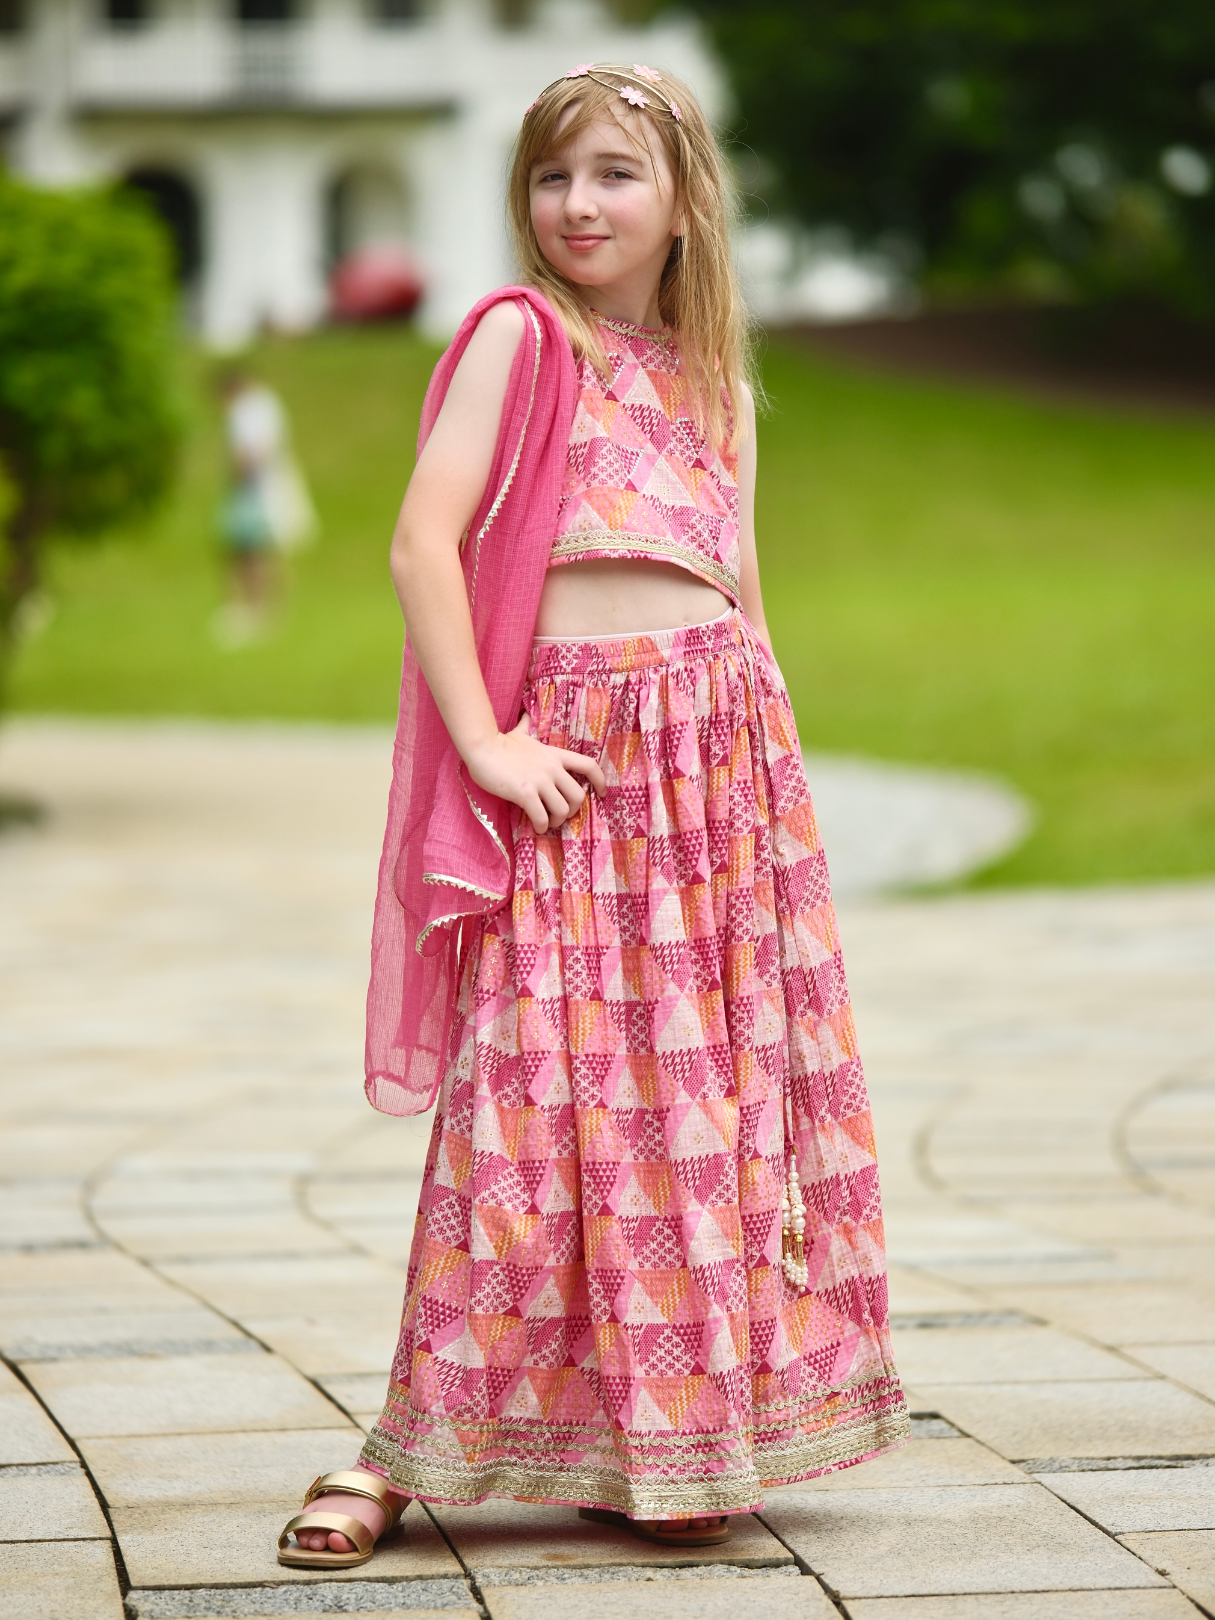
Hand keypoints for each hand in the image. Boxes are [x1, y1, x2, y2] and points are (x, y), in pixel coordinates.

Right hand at [464, 714, 606, 834]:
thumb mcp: (520, 733)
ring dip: (557, 822)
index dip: (600, 781)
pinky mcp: (525, 793)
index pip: (588, 765)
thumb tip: (525, 715)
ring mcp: (540, 781)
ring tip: (547, 823)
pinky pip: (542, 817)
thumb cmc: (500, 744)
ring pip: (563, 809)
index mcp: (555, 755)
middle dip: (573, 811)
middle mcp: (552, 768)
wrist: (482, 748)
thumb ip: (527, 727)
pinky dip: (541, 826)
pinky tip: (535, 826)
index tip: (602, 793)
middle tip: (560, 816)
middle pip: (579, 795)